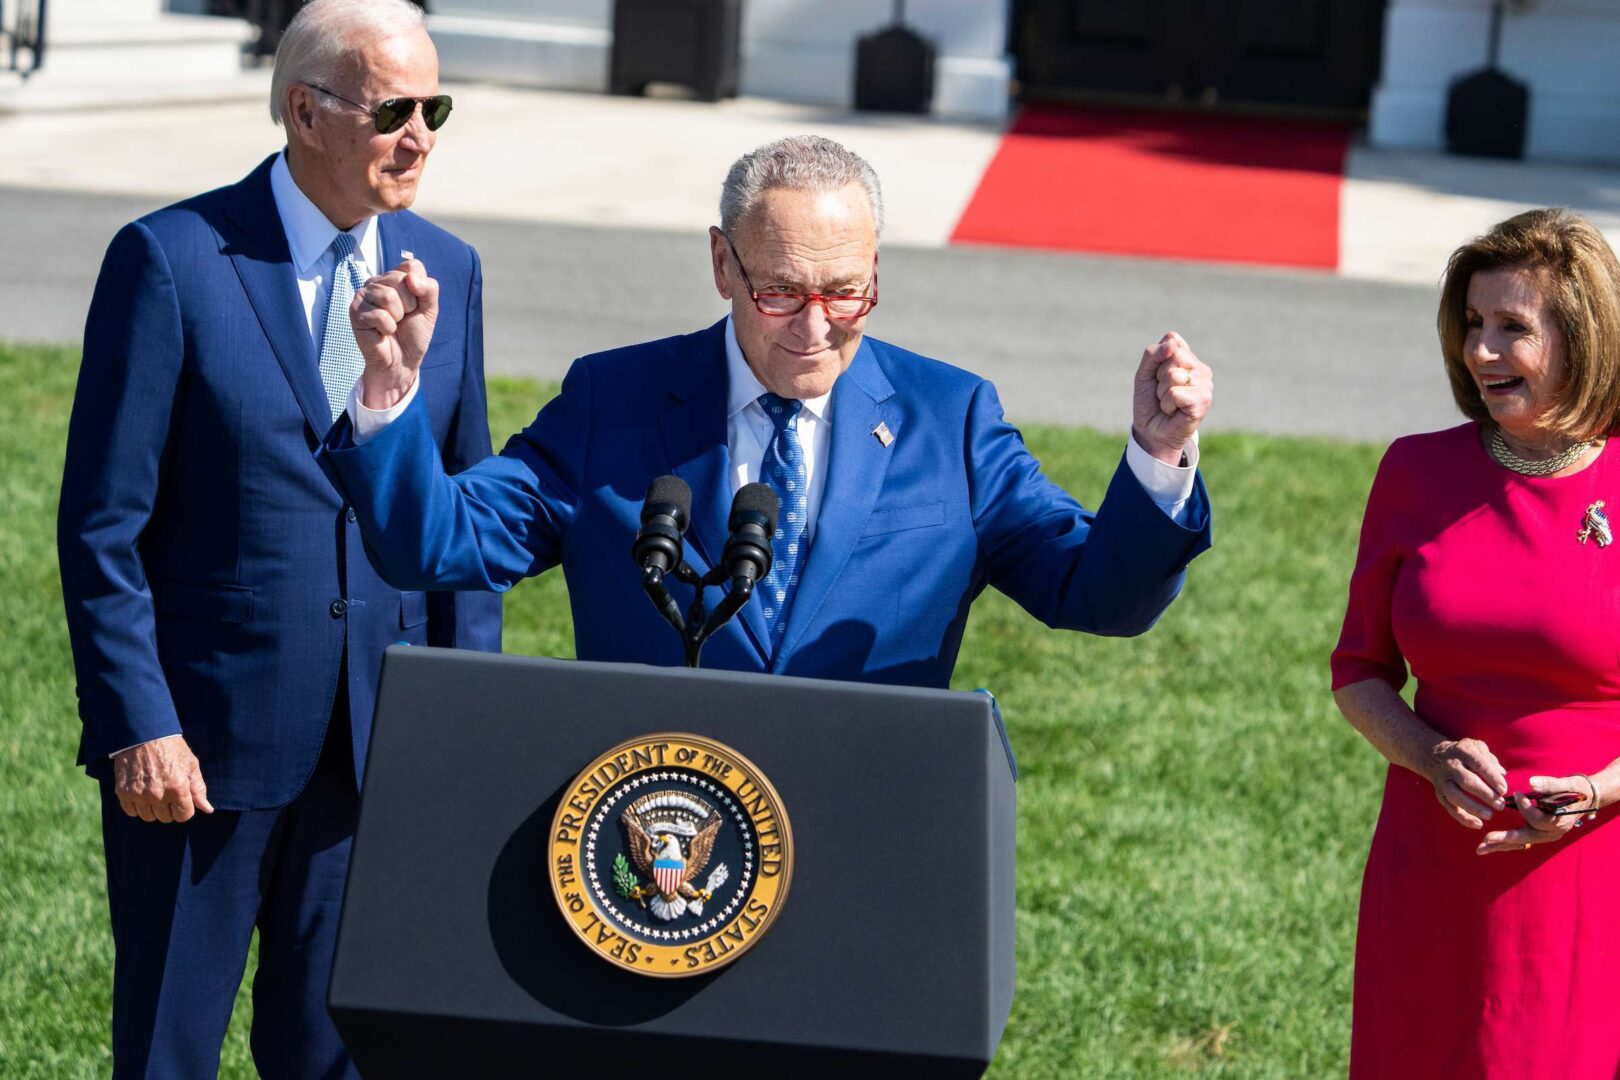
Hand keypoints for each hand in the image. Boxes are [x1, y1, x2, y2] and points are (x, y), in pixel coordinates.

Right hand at [112, 735, 212, 823]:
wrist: (144, 734)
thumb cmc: (171, 748)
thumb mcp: (191, 765)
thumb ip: (199, 789)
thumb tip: (208, 809)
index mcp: (177, 788)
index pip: (183, 816)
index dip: (185, 808)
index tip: (182, 799)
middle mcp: (157, 794)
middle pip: (166, 818)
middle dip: (170, 808)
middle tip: (168, 791)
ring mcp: (139, 795)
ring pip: (149, 816)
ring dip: (153, 808)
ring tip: (155, 791)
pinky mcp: (123, 792)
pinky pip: (131, 811)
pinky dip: (137, 806)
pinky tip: (142, 792)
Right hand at [350, 259, 437, 409]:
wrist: (402, 361)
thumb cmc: (414, 334)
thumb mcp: (430, 309)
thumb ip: (429, 289)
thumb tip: (411, 277)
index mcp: (395, 277)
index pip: (412, 266)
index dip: (420, 289)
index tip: (416, 305)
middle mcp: (377, 281)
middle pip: (400, 280)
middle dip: (409, 305)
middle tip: (403, 318)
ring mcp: (364, 295)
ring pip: (388, 296)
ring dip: (397, 317)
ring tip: (393, 324)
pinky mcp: (355, 311)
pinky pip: (379, 315)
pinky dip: (387, 328)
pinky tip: (383, 332)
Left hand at [1132, 332, 1211, 464]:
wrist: (1150, 431)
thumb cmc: (1150, 402)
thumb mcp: (1144, 374)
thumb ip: (1153, 354)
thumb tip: (1172, 344)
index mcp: (1189, 358)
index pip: (1172, 340)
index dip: (1157, 360)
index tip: (1157, 376)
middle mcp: (1201, 369)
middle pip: (1174, 356)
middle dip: (1160, 376)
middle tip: (1163, 392)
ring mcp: (1205, 385)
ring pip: (1173, 375)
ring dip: (1163, 393)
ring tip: (1168, 403)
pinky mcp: (1203, 401)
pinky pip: (1175, 393)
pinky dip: (1167, 404)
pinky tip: (1173, 411)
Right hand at [1424, 737, 1506, 828]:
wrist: (1432, 755)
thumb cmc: (1463, 752)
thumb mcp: (1477, 747)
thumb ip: (1490, 759)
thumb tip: (1502, 774)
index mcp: (1463, 751)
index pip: (1479, 764)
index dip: (1492, 778)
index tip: (1504, 790)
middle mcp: (1451, 765)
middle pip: (1466, 781)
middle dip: (1485, 794)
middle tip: (1501, 805)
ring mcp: (1443, 780)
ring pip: (1455, 796)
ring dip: (1473, 807)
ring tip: (1490, 815)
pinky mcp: (1439, 793)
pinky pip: (1449, 807)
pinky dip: (1463, 818)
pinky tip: (1478, 824)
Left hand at [1477, 773, 1597, 854]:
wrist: (1585, 798)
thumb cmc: (1576, 790)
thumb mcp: (1567, 784)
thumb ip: (1550, 785)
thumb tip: (1532, 783)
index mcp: (1559, 822)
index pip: (1538, 819)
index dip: (1527, 808)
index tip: (1516, 793)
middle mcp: (1551, 832)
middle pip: (1526, 838)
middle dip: (1505, 839)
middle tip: (1485, 839)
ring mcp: (1543, 835)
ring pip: (1520, 843)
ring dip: (1500, 846)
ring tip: (1480, 849)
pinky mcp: (1536, 833)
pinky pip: (1519, 841)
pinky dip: (1504, 843)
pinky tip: (1488, 846)